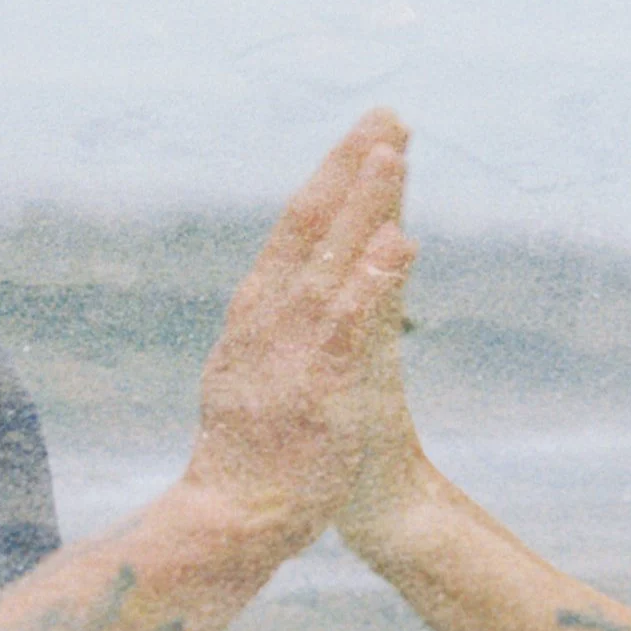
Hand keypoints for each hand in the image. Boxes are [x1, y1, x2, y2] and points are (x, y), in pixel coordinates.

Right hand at [184, 110, 416, 550]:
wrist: (231, 516)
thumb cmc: (248, 449)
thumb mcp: (248, 368)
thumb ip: (275, 323)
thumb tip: (299, 284)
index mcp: (256, 308)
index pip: (296, 226)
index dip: (334, 177)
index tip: (367, 137)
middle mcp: (269, 314)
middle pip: (311, 222)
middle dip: (349, 165)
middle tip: (385, 114)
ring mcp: (293, 345)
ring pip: (332, 256)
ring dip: (361, 202)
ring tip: (392, 152)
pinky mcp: (321, 382)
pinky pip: (351, 319)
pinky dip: (374, 276)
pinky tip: (398, 241)